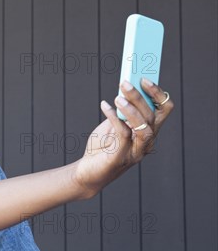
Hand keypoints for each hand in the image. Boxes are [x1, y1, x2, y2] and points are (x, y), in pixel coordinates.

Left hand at [74, 79, 173, 197]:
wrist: (87, 173)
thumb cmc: (101, 148)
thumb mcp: (113, 125)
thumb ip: (121, 111)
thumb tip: (124, 88)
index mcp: (148, 131)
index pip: (163, 110)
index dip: (157, 93)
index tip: (144, 78)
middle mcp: (146, 142)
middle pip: (153, 116)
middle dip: (140, 98)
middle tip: (125, 83)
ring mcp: (135, 152)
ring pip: (144, 128)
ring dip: (132, 110)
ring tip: (117, 97)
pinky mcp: (121, 158)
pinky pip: (123, 135)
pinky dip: (114, 118)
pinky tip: (105, 106)